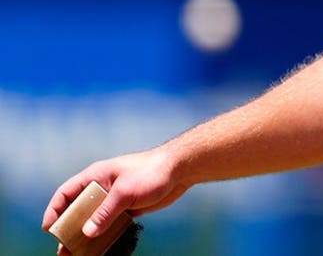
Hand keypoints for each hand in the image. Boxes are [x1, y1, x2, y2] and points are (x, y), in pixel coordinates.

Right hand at [43, 148, 190, 254]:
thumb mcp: (125, 192)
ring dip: (85, 236)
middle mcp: (102, 187)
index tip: (49, 228)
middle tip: (62, 249)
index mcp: (96, 176)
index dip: (54, 210)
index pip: (66, 193)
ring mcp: (114, 199)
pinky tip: (98, 249)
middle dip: (68, 229)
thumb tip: (88, 233)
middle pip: (77, 210)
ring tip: (76, 254)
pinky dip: (103, 236)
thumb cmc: (151, 172)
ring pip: (93, 219)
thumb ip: (106, 212)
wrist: (180, 170)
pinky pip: (109, 224)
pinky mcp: (126, 208)